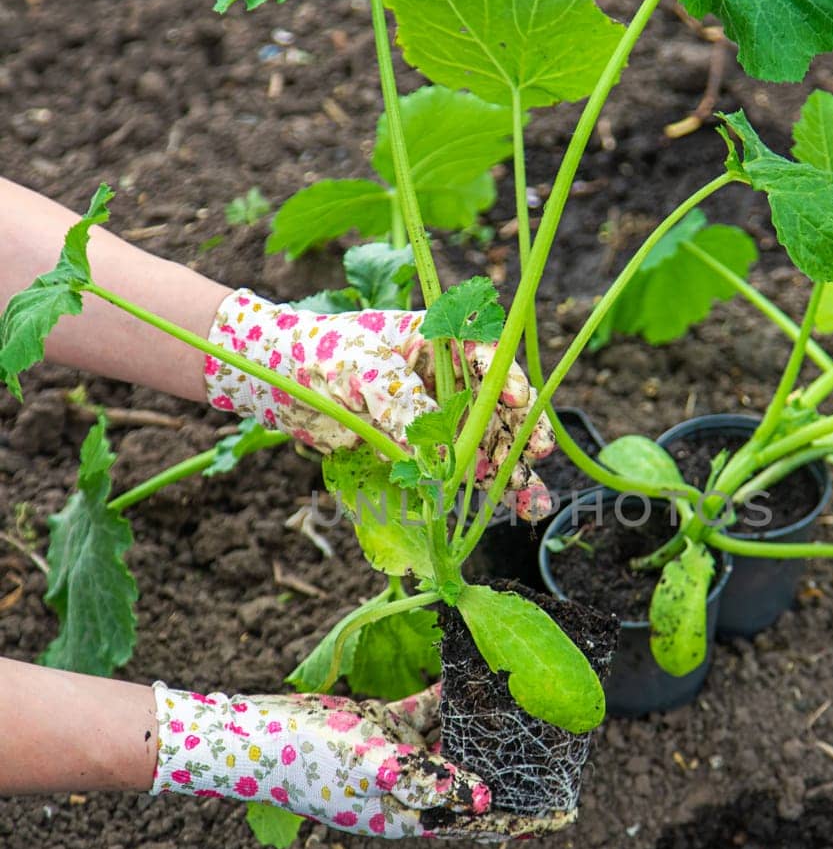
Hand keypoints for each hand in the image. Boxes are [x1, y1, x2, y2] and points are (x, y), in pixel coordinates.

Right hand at [151, 681, 572, 839]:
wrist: (256, 734)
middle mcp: (410, 791)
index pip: (480, 822)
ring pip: (455, 741)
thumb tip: (483, 800)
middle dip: (513, 764)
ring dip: (485, 723)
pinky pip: (427, 713)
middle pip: (475, 777)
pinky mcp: (383, 728)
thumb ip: (431, 781)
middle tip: (560, 746)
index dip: (524, 819)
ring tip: (529, 703)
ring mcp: (397, 758)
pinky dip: (449, 696)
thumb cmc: (313, 760)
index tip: (566, 814)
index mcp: (410, 816)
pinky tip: (476, 673)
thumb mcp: (376, 770)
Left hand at [203, 290, 554, 518]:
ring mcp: (440, 418)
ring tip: (531, 500)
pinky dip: (488, 492)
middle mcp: (449, 379)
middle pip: (499, 405)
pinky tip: (516, 510)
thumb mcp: (361, 367)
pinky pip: (464, 472)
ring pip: (490, 444)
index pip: (485, 353)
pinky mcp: (425, 453)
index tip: (514, 400)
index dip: (506, 377)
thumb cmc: (319, 352)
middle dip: (521, 431)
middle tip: (537, 453)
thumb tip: (433, 452)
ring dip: (513, 471)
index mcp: (438, 339)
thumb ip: (400, 402)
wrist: (279, 380)